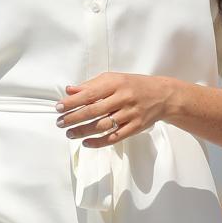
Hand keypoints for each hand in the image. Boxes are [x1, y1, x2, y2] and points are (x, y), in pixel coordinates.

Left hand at [56, 72, 179, 147]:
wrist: (162, 95)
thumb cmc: (132, 85)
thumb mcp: (112, 79)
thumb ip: (90, 85)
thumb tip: (69, 90)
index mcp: (115, 84)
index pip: (89, 94)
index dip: (72, 102)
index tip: (58, 107)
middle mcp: (123, 99)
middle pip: (94, 110)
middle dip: (74, 118)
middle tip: (60, 123)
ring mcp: (130, 114)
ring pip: (103, 125)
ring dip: (83, 131)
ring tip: (69, 133)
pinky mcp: (136, 127)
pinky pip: (115, 137)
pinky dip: (100, 142)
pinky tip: (87, 143)